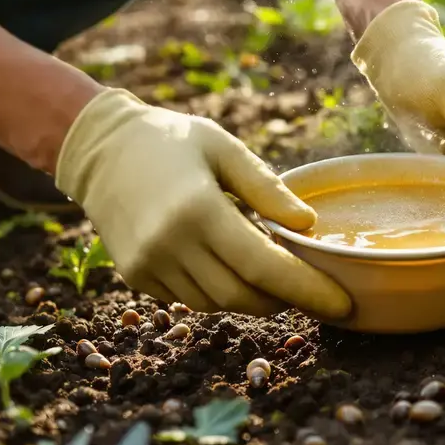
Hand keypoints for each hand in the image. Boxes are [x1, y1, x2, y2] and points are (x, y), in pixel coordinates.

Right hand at [55, 89, 351, 317]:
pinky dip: (218, 291)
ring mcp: (149, 265)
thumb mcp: (224, 148)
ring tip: (271, 270)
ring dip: (252, 296)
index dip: (308, 291)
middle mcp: (170, 245)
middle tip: (314, 286)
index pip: (264, 267)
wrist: (101, 150)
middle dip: (285, 299)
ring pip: (218, 304)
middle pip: (245, 296)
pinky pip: (190, 300)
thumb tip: (309, 225)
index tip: (343, 304)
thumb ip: (267, 188)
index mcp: (198, 210)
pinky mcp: (136, 278)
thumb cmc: (173, 141)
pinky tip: (227, 264)